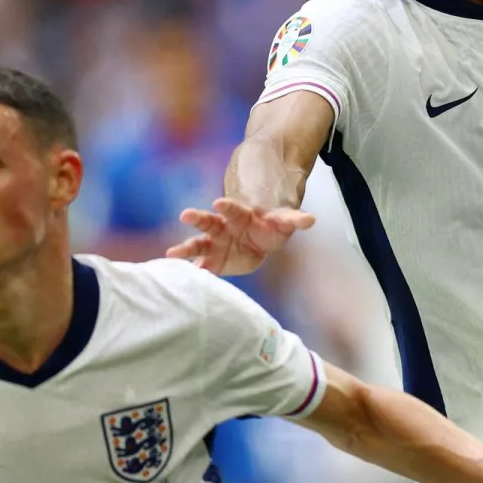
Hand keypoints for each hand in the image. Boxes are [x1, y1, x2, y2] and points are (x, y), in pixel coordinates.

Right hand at [166, 198, 314, 274]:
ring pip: (198, 244)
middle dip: (197, 218)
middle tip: (185, 215)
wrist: (260, 239)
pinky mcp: (213, 261)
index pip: (232, 208)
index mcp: (240, 214)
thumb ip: (295, 220)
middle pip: (208, 221)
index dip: (227, 206)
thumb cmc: (270, 226)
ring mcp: (214, 243)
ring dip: (186, 249)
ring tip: (171, 254)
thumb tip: (311, 219)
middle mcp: (222, 226)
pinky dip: (193, 271)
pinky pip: (200, 265)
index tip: (218, 203)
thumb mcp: (284, 221)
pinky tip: (183, 278)